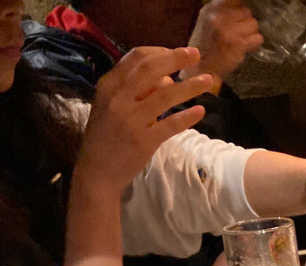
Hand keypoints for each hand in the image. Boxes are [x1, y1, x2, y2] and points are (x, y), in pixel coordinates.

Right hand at [74, 47, 214, 196]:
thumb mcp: (112, 106)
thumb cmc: (106, 137)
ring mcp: (131, 120)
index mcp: (109, 86)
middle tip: (196, 55)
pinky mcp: (143, 141)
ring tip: (208, 80)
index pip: (136, 57)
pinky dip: (187, 117)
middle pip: (152, 69)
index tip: (177, 53)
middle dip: (177, 59)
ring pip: (166, 95)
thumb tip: (168, 78)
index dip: (160, 52)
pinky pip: (170, 125)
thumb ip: (136, 90)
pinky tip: (200, 111)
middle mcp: (118, 99)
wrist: (97, 172)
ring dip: (190, 86)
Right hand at [185, 0, 263, 88]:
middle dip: (245, 23)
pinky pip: (257, 38)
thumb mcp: (207, 21)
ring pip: (253, 24)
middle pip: (246, 11)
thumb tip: (239, 4)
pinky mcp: (236, 45)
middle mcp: (218, 18)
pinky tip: (244, 48)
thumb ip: (222, 10)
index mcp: (211, 9)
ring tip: (239, 41)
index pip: (235, 0)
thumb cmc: (204, 48)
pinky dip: (254, 44)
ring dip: (250, 33)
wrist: (198, 71)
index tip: (239, 17)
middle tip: (237, 34)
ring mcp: (227, 31)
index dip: (239, 10)